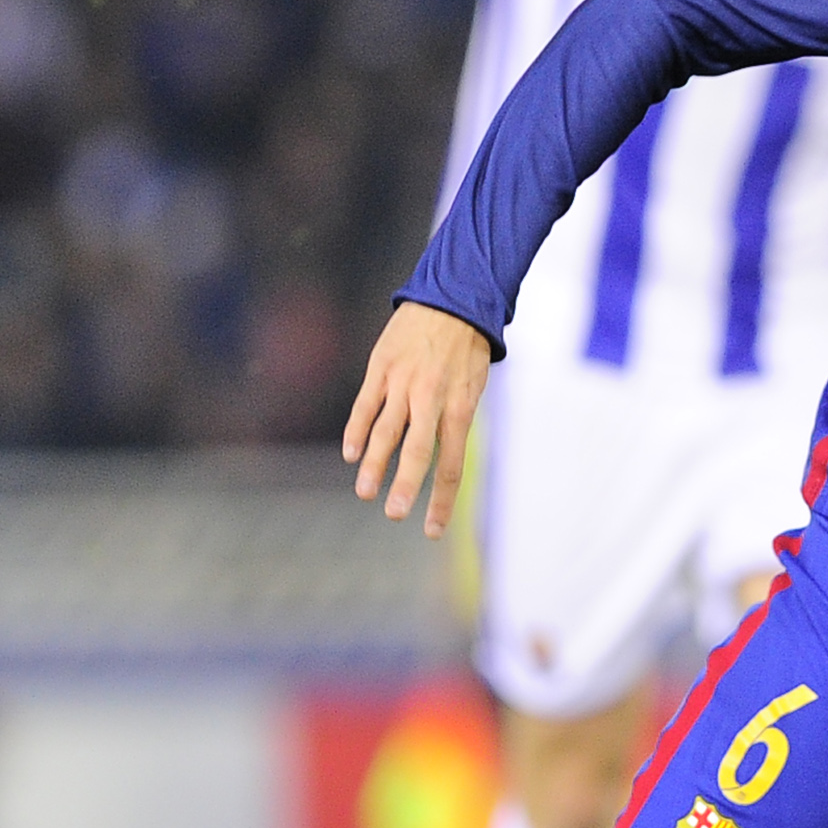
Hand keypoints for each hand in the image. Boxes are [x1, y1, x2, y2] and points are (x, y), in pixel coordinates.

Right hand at [343, 300, 493, 535]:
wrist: (451, 297)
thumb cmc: (467, 347)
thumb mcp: (475, 385)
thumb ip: (456, 418)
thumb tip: (442, 455)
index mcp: (460, 407)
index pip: (451, 464)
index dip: (441, 500)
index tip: (432, 529)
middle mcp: (432, 398)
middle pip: (418, 452)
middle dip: (405, 486)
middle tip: (394, 514)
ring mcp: (404, 383)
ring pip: (386, 431)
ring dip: (375, 465)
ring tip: (366, 493)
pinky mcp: (381, 368)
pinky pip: (366, 405)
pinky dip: (357, 430)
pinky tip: (351, 455)